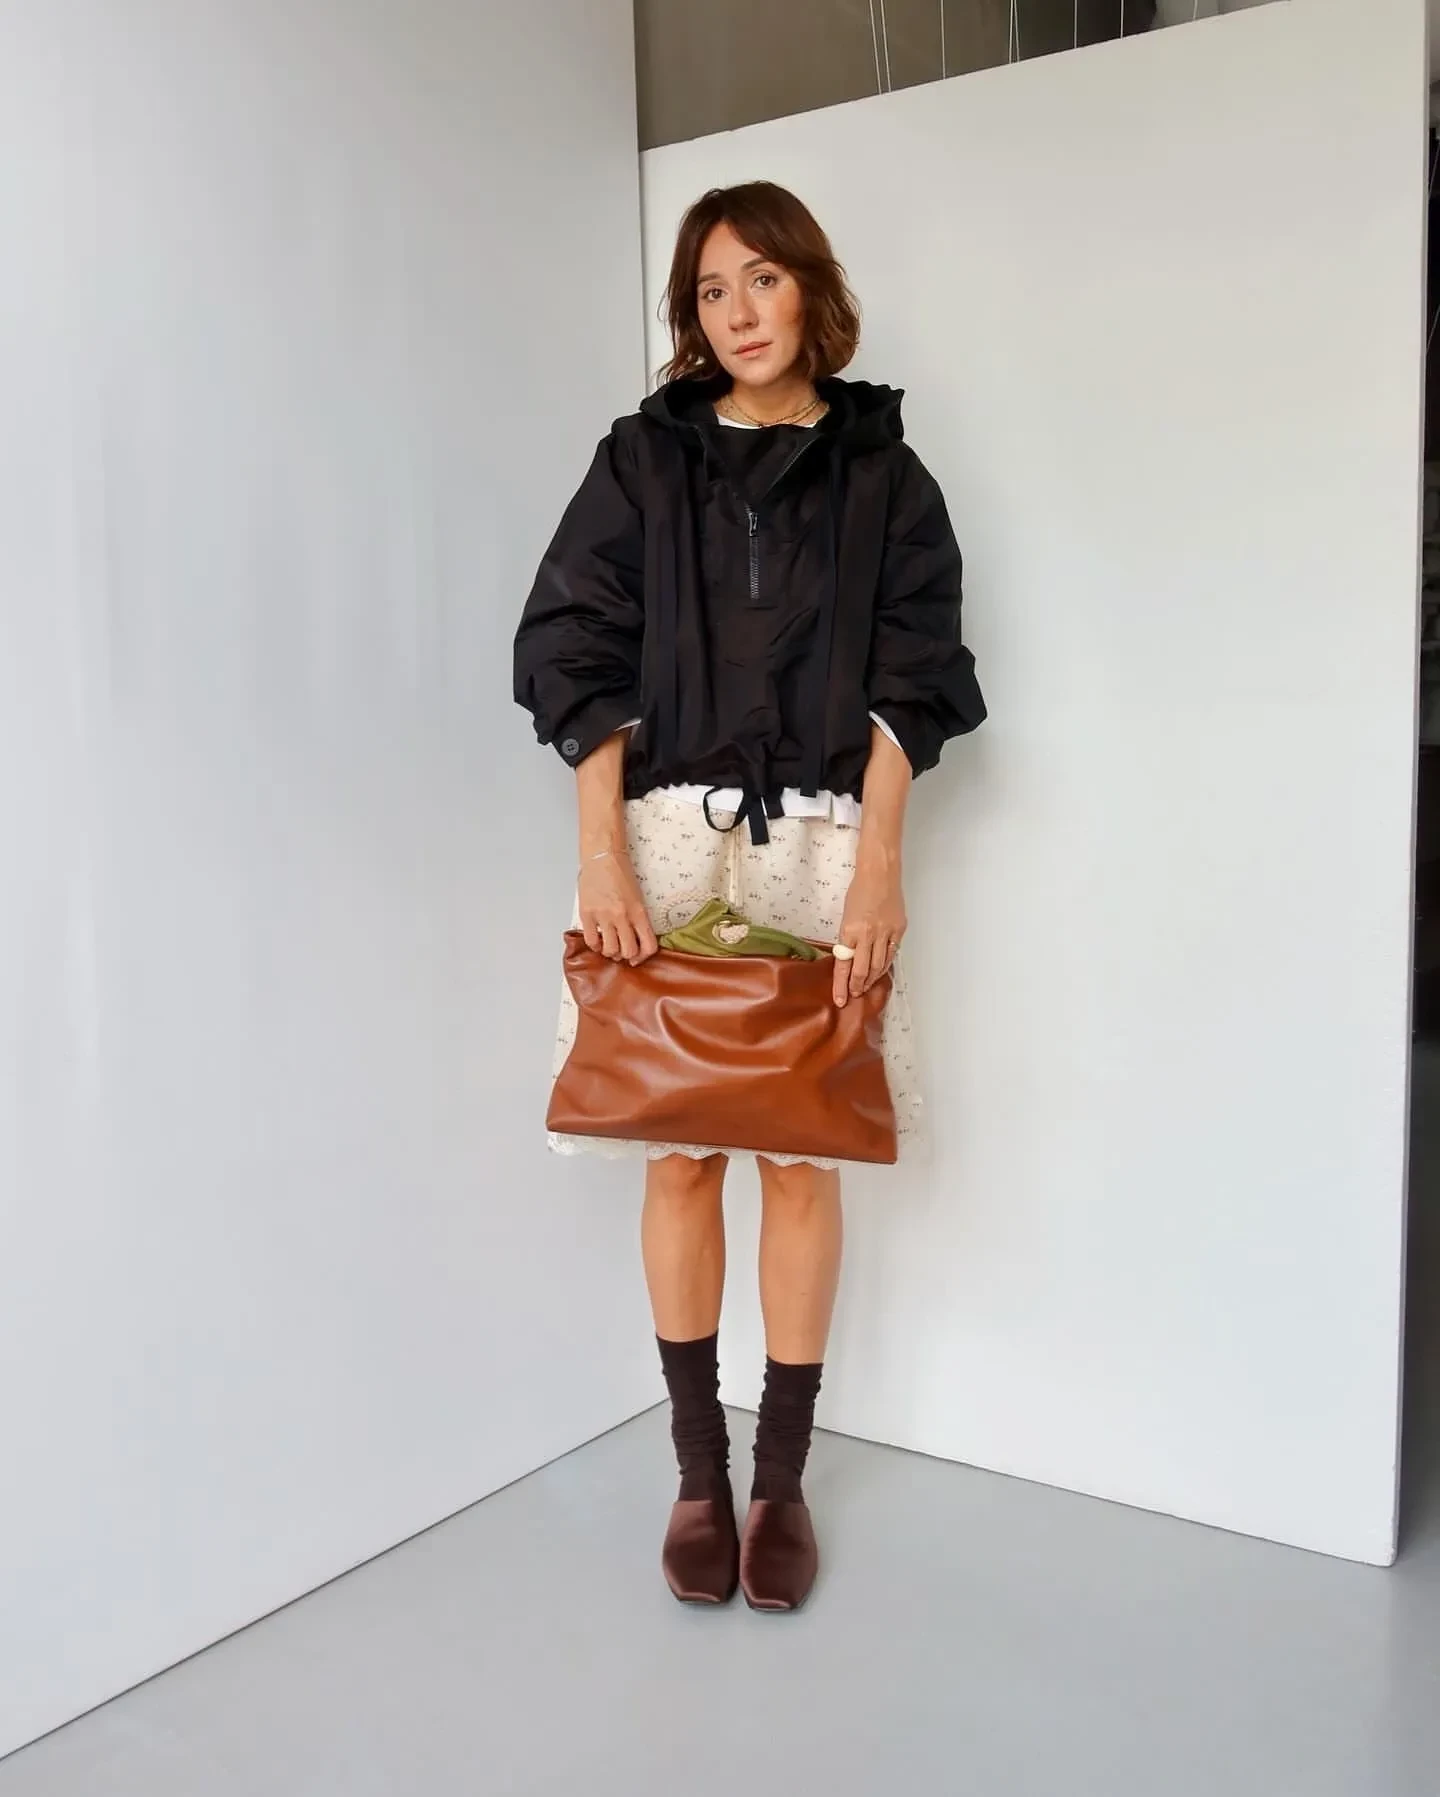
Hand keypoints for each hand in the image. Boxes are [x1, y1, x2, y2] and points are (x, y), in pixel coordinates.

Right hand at [578, 851, 657, 964]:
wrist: (602, 857)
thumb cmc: (620, 873)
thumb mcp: (637, 896)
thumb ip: (638, 918)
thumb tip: (637, 939)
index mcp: (639, 911)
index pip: (648, 945)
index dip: (644, 956)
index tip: (638, 956)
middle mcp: (623, 916)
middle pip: (629, 952)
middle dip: (626, 955)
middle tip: (622, 951)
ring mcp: (604, 916)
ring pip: (610, 950)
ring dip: (610, 952)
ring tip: (609, 945)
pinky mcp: (587, 914)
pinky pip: (591, 941)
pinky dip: (595, 946)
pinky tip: (597, 940)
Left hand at [834, 851, 905, 1006]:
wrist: (880, 873)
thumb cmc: (859, 891)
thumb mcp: (846, 916)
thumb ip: (849, 938)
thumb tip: (850, 957)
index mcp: (850, 931)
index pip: (844, 965)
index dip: (841, 985)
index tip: (840, 999)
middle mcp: (868, 935)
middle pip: (863, 970)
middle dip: (858, 986)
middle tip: (854, 994)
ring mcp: (886, 933)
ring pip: (879, 965)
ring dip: (872, 979)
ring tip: (867, 986)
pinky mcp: (899, 930)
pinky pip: (892, 953)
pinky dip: (886, 964)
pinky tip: (881, 970)